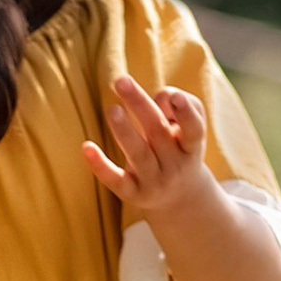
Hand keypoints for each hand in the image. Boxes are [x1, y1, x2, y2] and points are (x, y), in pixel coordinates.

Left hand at [82, 75, 220, 218]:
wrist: (179, 198)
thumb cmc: (179, 149)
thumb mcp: (189, 129)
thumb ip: (183, 106)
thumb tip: (162, 95)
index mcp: (191, 147)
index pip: (193, 130)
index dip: (185, 113)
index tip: (173, 95)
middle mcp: (174, 165)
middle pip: (158, 133)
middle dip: (141, 106)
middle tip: (121, 81)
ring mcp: (153, 182)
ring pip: (139, 155)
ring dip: (124, 131)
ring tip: (113, 109)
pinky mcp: (132, 193)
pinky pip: (116, 180)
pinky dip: (100, 165)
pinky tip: (86, 146)